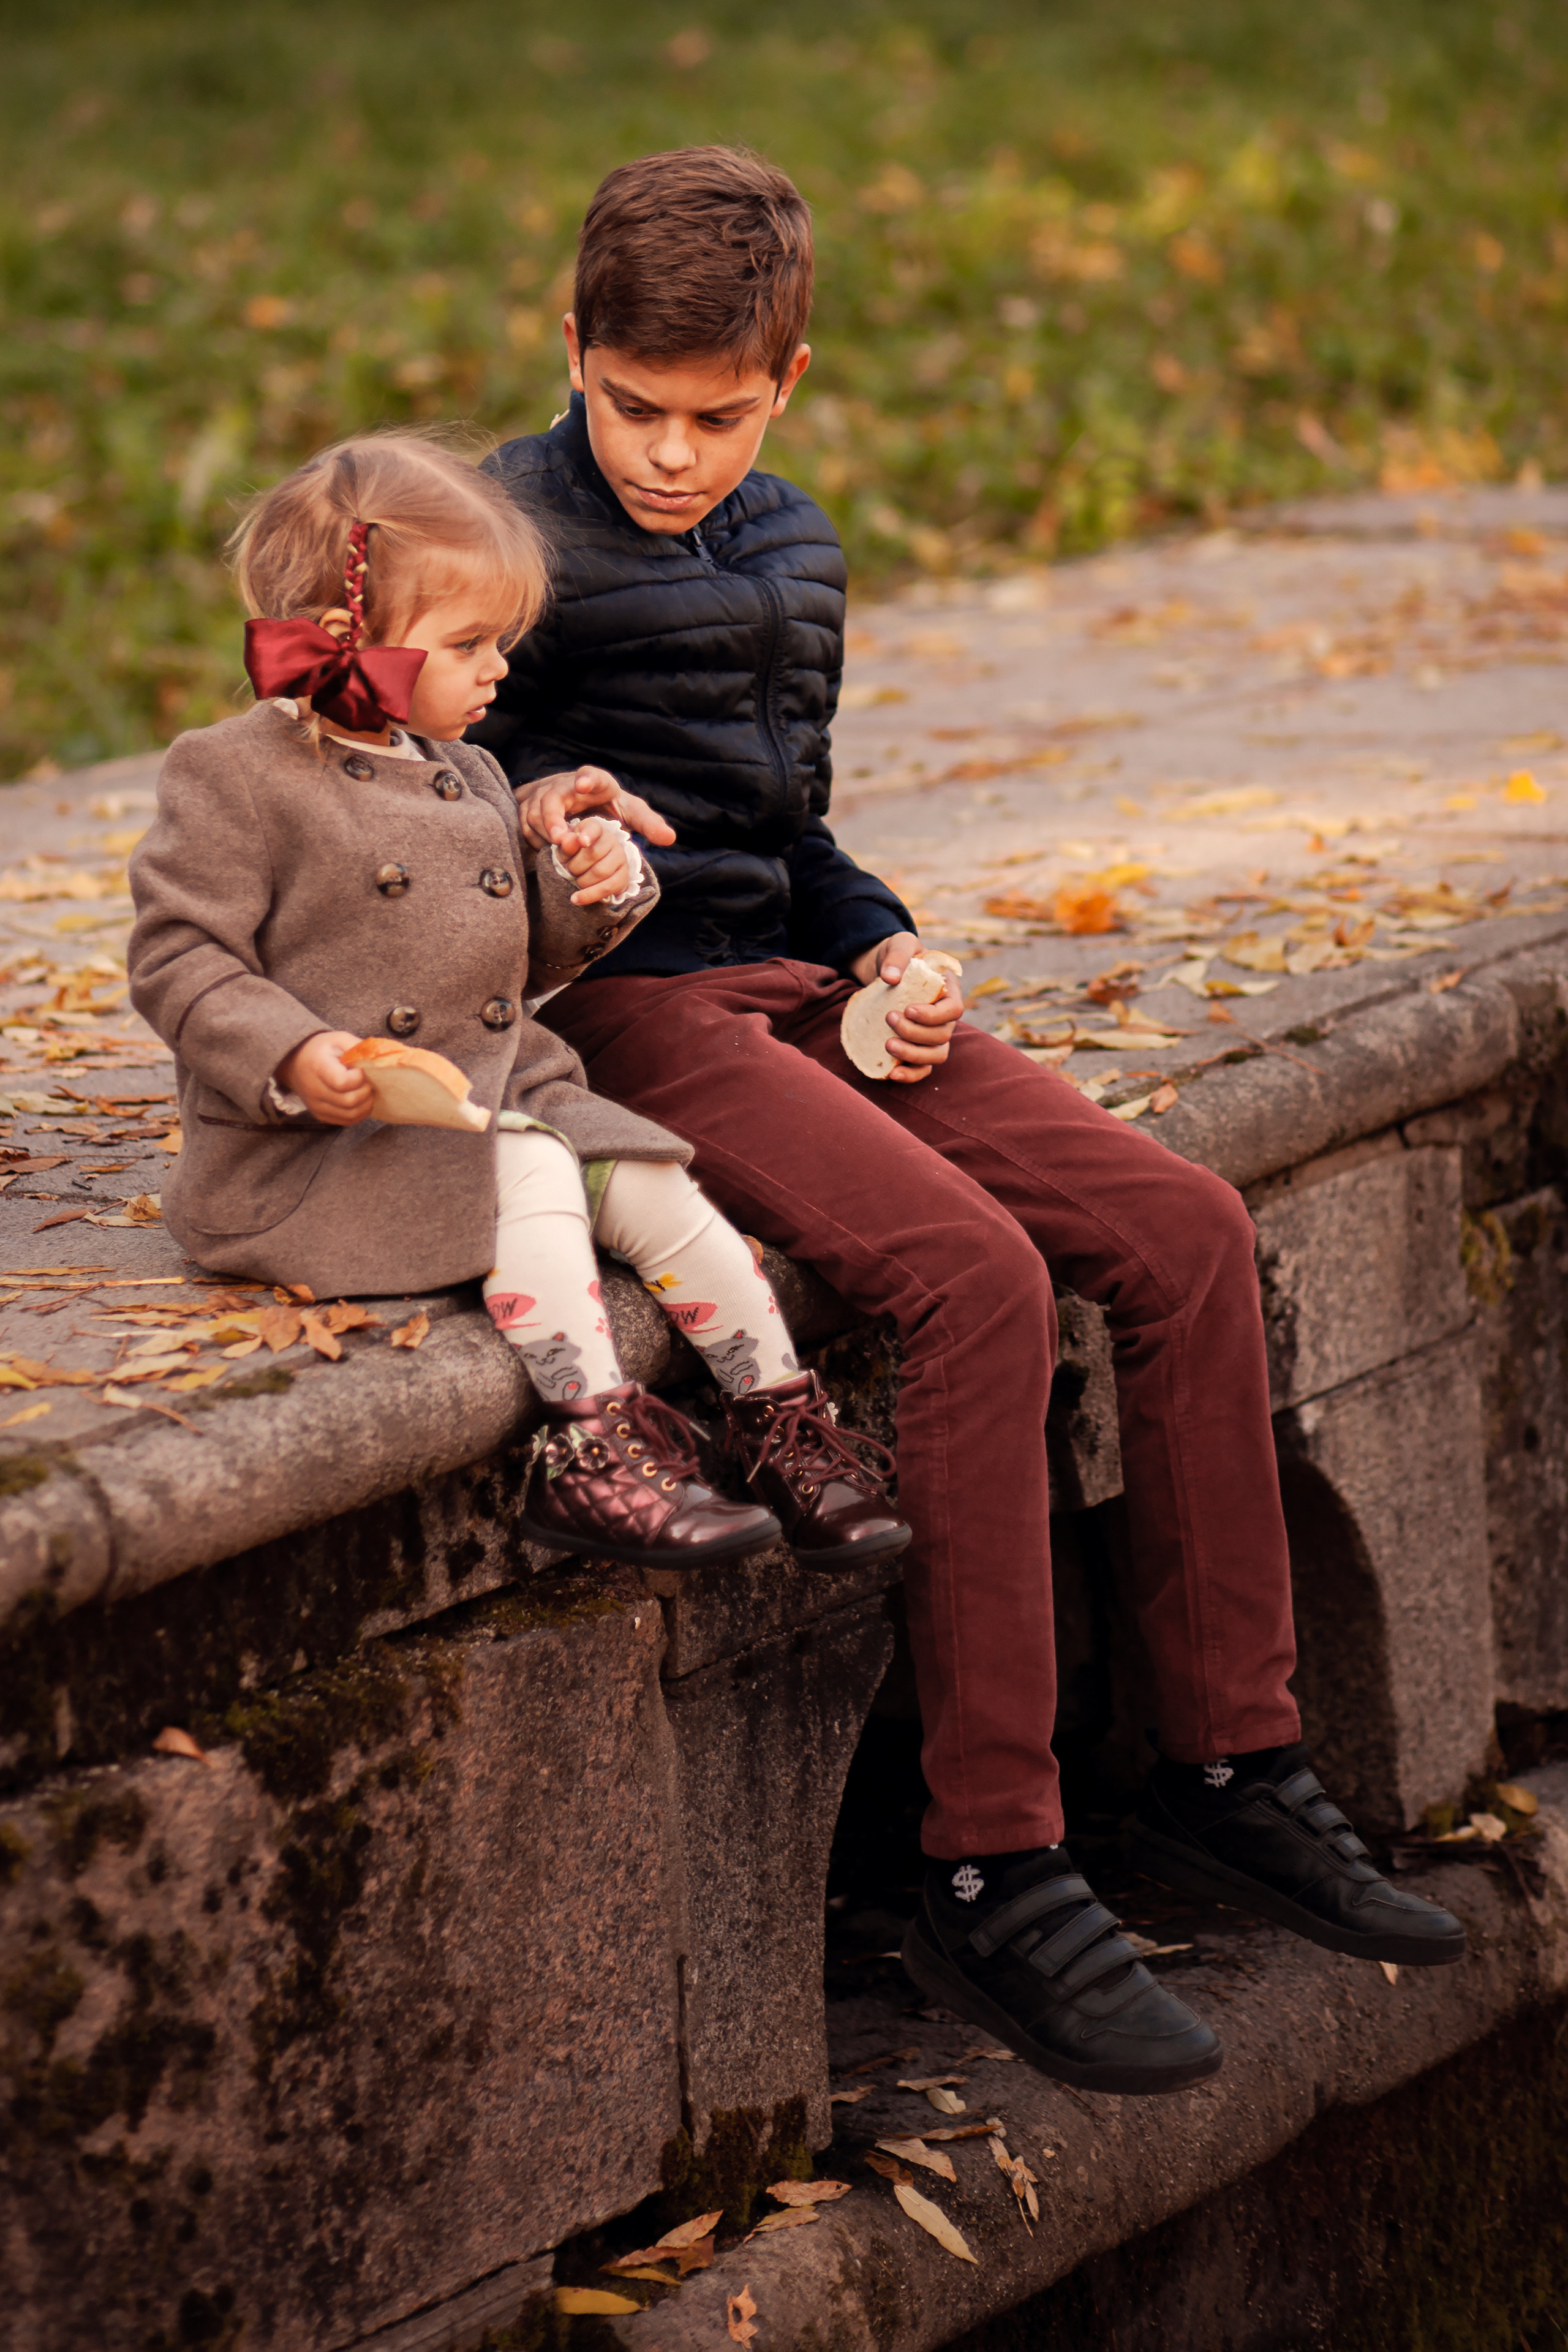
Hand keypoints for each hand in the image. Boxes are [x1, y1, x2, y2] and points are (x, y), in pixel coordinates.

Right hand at [275, 1031, 374, 1125]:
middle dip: (366, 1092)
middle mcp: (314, 1090)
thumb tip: (379, 1059)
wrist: (296, 1063)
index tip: (361, 1070)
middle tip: (369, 1082)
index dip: (359, 1078)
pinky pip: (346, 1121)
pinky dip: (359, 1114)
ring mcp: (316, 1106)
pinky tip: (362, 1101)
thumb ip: (358, 1047)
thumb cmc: (322, 1050)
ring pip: (350, 1115)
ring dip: (366, 1105)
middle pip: (349, 1101)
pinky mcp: (321, 1115)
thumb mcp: (338, 1039)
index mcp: (317, 1066)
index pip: (342, 1082)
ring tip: (367, 1091)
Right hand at [514, 765, 676, 853]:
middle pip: (552, 798)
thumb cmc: (606, 806)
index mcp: (595, 781)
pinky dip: (534, 838)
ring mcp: (544, 794)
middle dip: (555, 820)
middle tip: (564, 841)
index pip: (590, 774)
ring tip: (559, 850)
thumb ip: (648, 823)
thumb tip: (670, 838)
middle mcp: (565, 784)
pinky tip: (547, 848)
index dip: (587, 778)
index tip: (584, 783)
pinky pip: (524, 824)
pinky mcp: (529, 806)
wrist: (575, 801)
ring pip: (535, 813)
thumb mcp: (629, 811)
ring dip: (545, 833)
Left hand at [559, 814, 633, 906]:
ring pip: (600, 872)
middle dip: (575, 866)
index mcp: (594, 827)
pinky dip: (590, 895)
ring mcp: (621, 858)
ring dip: (582, 880)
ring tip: (575, 880)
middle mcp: (612, 839)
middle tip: (568, 869)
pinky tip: (576, 899)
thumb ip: (564, 841)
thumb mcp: (565, 845)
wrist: (587, 869)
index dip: (588, 834)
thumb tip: (563, 840)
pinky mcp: (624, 876)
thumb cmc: (574, 854)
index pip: (593, 828)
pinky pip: (608, 888)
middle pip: (593, 854)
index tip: (582, 841)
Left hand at [847, 932, 963, 1083]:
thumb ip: (898, 956)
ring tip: (888, 1045)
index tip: (907, 1009)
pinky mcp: (918, 1047)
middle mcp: (945, 1017)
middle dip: (916, 1033)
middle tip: (889, 1018)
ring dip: (913, 1055)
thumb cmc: (898, 955)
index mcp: (949, 991)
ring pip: (936, 1055)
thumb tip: (890, 978)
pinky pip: (923, 1068)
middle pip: (943, 1035)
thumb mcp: (899, 944)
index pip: (954, 1010)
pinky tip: (891, 1073)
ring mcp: (933, 1035)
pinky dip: (910, 1074)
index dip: (933, 1015)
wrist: (886, 969)